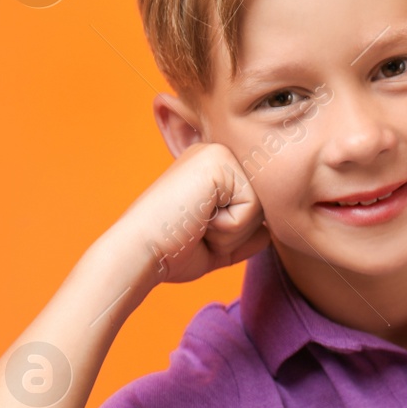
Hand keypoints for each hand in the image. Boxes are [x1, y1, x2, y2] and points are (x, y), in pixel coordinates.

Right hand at [115, 141, 270, 284]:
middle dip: (236, 232)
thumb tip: (268, 233)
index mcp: (214, 170)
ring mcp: (217, 153)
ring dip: (233, 231)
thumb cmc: (170, 252)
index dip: (233, 233)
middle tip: (197, 229)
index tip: (196, 230)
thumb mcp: (216, 244)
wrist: (138, 253)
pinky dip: (230, 227)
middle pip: (263, 204)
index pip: (255, 206)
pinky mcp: (219, 161)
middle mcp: (217, 154)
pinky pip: (253, 207)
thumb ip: (244, 236)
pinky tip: (199, 219)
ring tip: (197, 224)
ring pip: (262, 207)